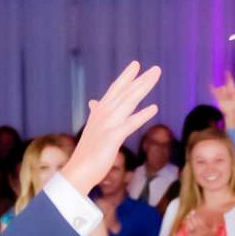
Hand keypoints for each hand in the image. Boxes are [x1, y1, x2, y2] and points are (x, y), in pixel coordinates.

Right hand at [57, 60, 164, 195]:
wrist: (79, 170)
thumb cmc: (88, 152)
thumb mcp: (92, 129)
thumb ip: (96, 113)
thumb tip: (93, 102)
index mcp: (99, 112)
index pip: (114, 90)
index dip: (126, 77)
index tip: (136, 65)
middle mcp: (103, 114)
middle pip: (125, 92)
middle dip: (141, 79)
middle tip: (156, 69)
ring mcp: (108, 124)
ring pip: (129, 101)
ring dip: (143, 88)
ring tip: (156, 77)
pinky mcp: (112, 137)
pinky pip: (130, 123)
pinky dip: (142, 115)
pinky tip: (154, 108)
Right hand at [211, 73, 234, 123]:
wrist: (231, 110)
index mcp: (232, 89)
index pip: (230, 81)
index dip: (228, 76)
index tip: (227, 71)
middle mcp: (226, 90)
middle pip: (224, 87)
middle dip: (225, 92)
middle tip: (228, 98)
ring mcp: (222, 93)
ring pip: (220, 90)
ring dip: (222, 95)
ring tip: (225, 100)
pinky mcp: (218, 96)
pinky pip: (214, 92)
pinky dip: (212, 88)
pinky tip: (209, 84)